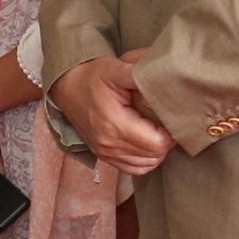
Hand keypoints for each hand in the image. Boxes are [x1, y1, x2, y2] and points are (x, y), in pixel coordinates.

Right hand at [50, 53, 171, 176]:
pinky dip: (145, 160)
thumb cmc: (92, 78)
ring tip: (157, 131)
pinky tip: (147, 144)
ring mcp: (105, 153)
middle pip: (154, 156)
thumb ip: (138, 74)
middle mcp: (109, 144)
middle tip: (167, 123)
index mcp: (114, 124)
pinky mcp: (104, 157)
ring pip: (146, 165)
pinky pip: (133, 170)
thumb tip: (162, 78)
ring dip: (157, 151)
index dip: (170, 133)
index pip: (157, 143)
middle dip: (167, 141)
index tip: (169, 117)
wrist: (68, 88)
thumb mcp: (114, 69)